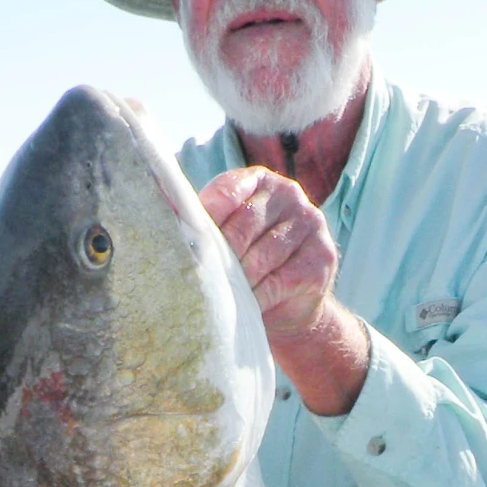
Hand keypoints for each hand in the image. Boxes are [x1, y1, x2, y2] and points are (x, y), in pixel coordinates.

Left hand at [199, 167, 370, 415]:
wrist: (292, 305)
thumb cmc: (246, 265)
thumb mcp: (224, 238)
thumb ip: (201, 222)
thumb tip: (163, 211)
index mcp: (259, 181)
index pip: (227, 190)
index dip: (206, 218)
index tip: (190, 242)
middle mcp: (289, 194)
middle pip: (244, 223)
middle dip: (222, 256)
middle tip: (206, 278)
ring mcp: (310, 222)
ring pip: (263, 254)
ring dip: (240, 280)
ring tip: (226, 294)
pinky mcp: (322, 255)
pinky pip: (281, 279)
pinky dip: (259, 297)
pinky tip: (249, 306)